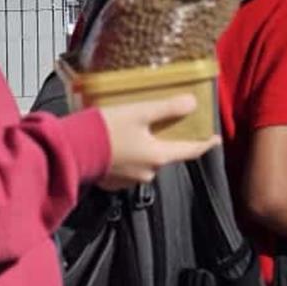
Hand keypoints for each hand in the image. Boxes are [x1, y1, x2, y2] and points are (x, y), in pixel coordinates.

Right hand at [98, 95, 220, 190]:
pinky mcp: (112, 181)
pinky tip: (117, 141)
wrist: (71, 150)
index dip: (205, 144)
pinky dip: (128, 154)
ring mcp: (129, 180)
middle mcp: (148, 173)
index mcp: (158, 157)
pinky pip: (128, 166)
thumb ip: (168, 108)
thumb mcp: (140, 112)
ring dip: (144, 146)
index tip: (215, 139)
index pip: (190, 151)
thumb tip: (193, 103)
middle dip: (166, 140)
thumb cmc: (106, 129)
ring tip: (134, 128)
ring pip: (146, 160)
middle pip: (165, 154)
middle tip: (162, 123)